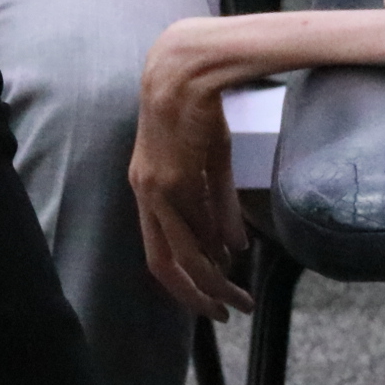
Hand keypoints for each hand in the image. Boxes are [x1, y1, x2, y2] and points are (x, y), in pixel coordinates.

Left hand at [131, 19, 257, 318]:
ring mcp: (156, 188)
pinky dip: (216, 244)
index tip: (211, 302)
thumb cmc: (196, 110)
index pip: (160, 254)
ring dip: (212, 277)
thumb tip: (233, 249)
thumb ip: (218, 207)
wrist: (185, 71)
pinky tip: (234, 256)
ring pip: (183, 251)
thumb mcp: (209, 163)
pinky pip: (196, 222)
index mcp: (147, 191)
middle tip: (226, 313)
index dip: (183, 284)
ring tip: (238, 295)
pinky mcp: (173, 176)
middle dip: (196, 294)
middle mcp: (146, 195)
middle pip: (166, 264)